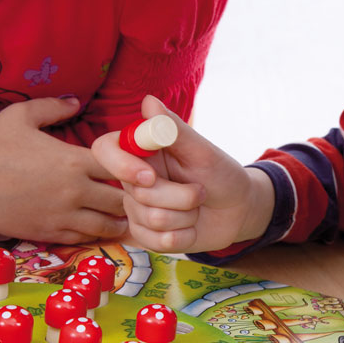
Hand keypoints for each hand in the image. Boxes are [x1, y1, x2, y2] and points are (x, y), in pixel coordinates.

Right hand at [0, 97, 126, 243]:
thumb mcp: (20, 116)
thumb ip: (53, 107)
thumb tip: (75, 100)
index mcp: (73, 160)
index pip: (122, 167)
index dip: (133, 168)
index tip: (137, 168)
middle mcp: (74, 190)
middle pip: (121, 199)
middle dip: (132, 198)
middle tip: (138, 197)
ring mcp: (63, 215)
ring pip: (108, 224)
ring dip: (119, 220)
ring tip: (125, 215)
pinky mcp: (51, 232)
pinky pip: (85, 238)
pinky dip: (97, 234)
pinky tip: (101, 227)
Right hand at [91, 95, 275, 252]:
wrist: (238, 209)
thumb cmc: (221, 174)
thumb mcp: (202, 151)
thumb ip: (174, 130)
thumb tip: (148, 101)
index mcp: (141, 152)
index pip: (105, 150)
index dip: (121, 165)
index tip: (150, 176)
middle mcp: (133, 180)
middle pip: (139, 195)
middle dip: (180, 197)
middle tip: (200, 190)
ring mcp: (137, 210)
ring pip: (152, 220)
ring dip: (187, 215)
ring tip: (197, 206)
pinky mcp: (147, 236)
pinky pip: (158, 242)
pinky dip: (185, 236)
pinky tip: (191, 227)